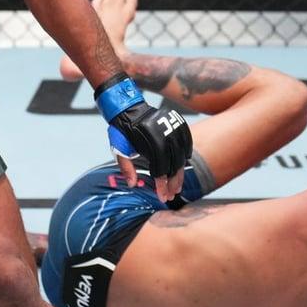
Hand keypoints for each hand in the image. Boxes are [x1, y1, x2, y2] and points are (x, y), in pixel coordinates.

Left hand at [96, 75, 192, 200]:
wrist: (128, 109)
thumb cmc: (122, 130)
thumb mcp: (119, 149)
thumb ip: (126, 168)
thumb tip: (132, 185)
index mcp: (150, 141)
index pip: (160, 169)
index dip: (162, 185)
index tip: (162, 196)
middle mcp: (165, 134)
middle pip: (174, 165)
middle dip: (173, 183)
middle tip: (171, 195)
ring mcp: (174, 128)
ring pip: (183, 156)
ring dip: (180, 173)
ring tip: (177, 186)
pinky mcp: (178, 124)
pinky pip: (187, 143)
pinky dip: (186, 156)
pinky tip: (182, 167)